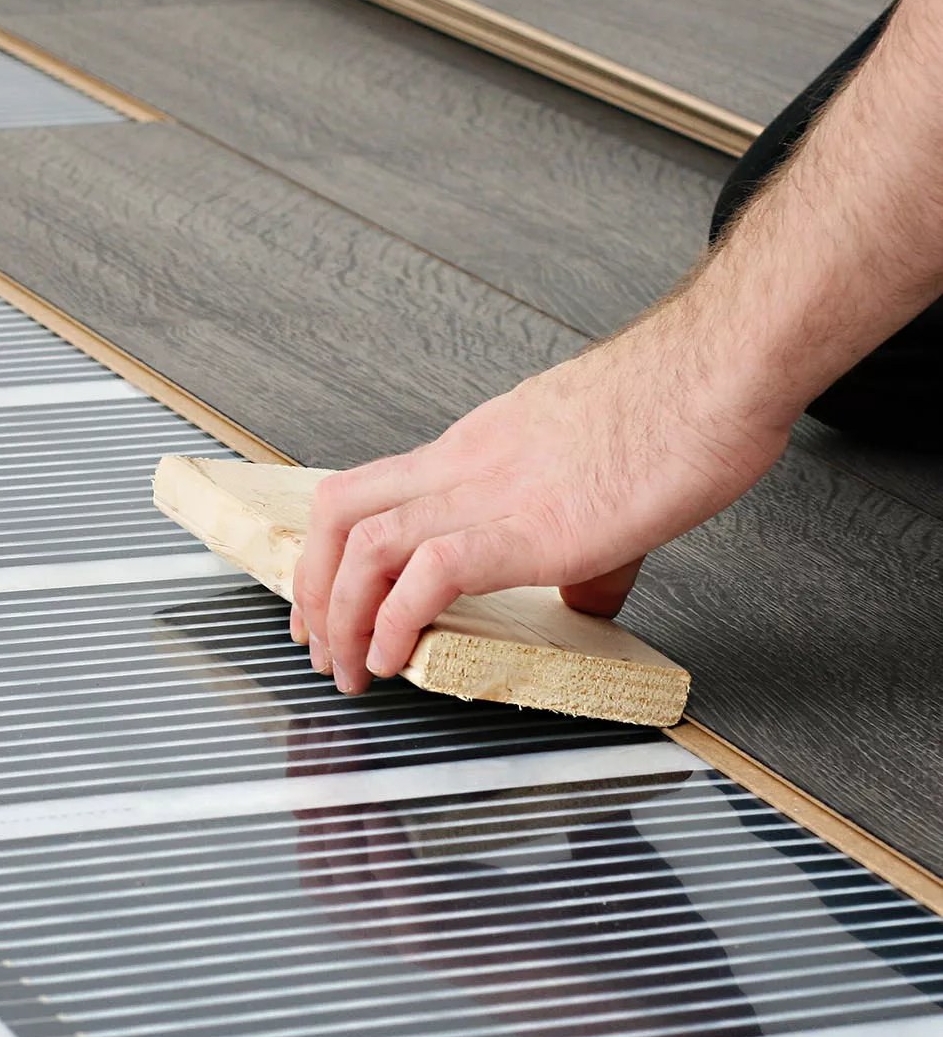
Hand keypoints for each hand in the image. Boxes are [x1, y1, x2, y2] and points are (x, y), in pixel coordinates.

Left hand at [290, 301, 794, 693]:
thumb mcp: (597, 468)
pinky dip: (396, 621)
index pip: (366, 489)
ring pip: (365, 545)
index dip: (328, 550)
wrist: (723, 369)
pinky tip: (397, 656)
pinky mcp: (534, 528)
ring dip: (343, 616)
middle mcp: (468, 464)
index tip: (323, 599)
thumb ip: (577, 538)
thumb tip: (583, 596)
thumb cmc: (679, 404)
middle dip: (314, 589)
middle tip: (319, 646)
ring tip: (349, 667)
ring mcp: (495, 493)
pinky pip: (430, 574)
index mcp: (477, 447)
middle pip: (341, 516)